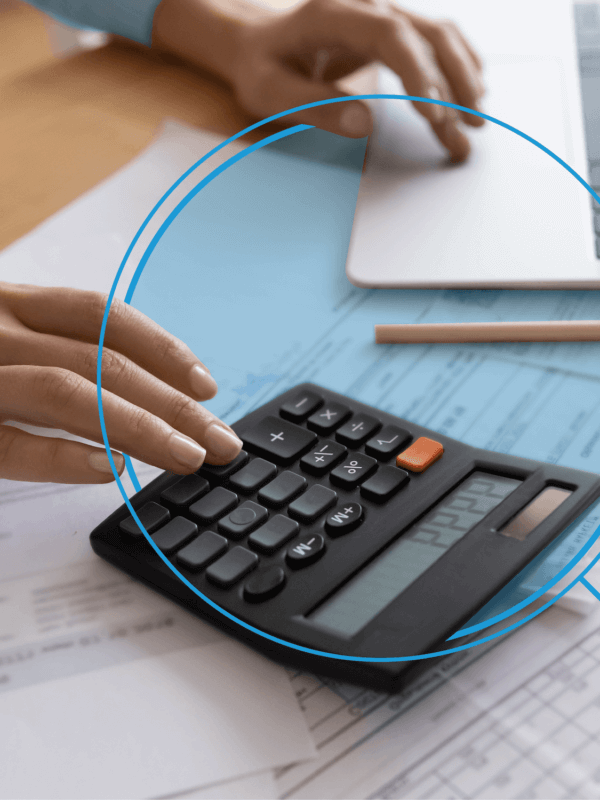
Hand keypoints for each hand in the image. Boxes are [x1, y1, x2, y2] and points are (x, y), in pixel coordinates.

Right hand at [0, 283, 242, 482]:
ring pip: (66, 393)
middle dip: (172, 402)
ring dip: (138, 426)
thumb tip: (150, 389)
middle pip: (100, 360)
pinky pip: (13, 445)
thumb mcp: (6, 339)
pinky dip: (64, 456)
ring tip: (188, 456)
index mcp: (15, 305)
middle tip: (221, 440)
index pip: (100, 315)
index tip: (207, 386)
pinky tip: (112, 469)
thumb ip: (57, 351)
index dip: (162, 349)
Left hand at [154, 0, 484, 161]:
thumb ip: (315, 106)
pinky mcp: (390, 31)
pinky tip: (472, 94)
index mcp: (333, 14)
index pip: (391, 36)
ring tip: (477, 124)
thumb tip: (365, 124)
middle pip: (427, 33)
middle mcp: (366, 5)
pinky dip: (456, 68)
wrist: (257, 43)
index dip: (418, 73)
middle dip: (454, 83)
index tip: (433, 115)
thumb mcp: (271, 93)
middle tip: (469, 130)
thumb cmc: (261, 68)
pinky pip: (433, 43)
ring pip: (438, 37)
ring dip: (463, 79)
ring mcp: (382, 15)